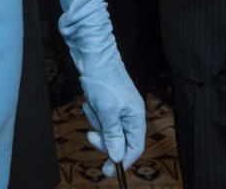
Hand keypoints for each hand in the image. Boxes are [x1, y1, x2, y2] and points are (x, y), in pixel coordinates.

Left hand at [51, 0, 144, 176]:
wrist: (92, 55)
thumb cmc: (102, 82)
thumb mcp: (107, 112)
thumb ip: (113, 136)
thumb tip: (117, 158)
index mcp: (136, 117)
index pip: (134, 147)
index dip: (122, 160)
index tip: (107, 170)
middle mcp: (130, 113)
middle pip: (120, 140)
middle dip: (104, 139)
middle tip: (90, 136)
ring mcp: (119, 106)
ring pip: (107, 128)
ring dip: (96, 122)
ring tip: (91, 107)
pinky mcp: (107, 100)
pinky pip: (100, 116)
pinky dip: (93, 112)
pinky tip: (89, 101)